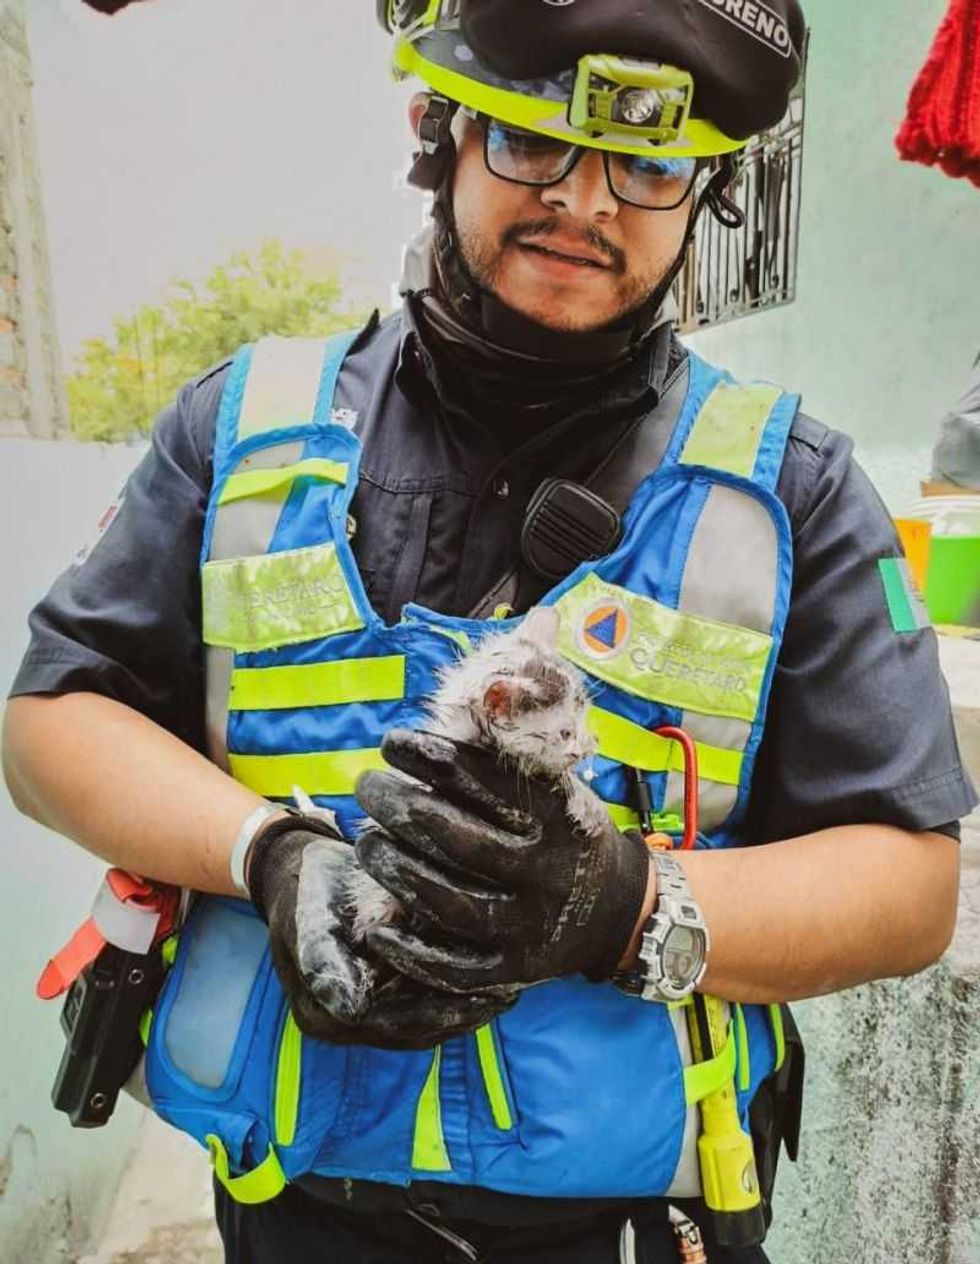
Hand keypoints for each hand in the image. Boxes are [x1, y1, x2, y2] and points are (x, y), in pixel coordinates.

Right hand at [247, 816, 514, 1048]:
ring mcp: (357, 1014)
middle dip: (463, 1013)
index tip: (485, 996)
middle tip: (510, 995)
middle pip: (414, 1030)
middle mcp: (342, 1024)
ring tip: (509, 990)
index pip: (395, 1025)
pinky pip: (418, 1004)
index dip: (443, 1012)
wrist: (293, 869)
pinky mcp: (373, 993)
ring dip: (464, 1008)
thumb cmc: (306, 885)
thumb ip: (329, 959)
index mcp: (324, 1013)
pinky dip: (451, 994)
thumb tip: (354, 1006)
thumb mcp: (312, 915)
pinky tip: (487, 978)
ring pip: (421, 1023)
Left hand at [354, 730, 650, 992]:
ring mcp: (531, 927)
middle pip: (459, 841)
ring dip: (397, 871)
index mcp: (559, 819)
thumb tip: (446, 717)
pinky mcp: (515, 971)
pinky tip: (376, 928)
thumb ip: (509, 762)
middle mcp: (547, 873)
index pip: (487, 782)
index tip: (392, 742)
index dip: (431, 759)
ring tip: (366, 841)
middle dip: (401, 809)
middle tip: (368, 787)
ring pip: (450, 903)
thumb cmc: (565, 834)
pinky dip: (412, 953)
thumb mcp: (558, 789)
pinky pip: (456, 970)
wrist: (616, 911)